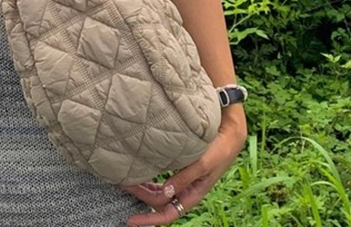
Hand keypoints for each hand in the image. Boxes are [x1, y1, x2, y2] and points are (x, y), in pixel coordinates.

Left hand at [120, 111, 246, 224]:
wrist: (229, 133)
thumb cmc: (219, 150)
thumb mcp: (202, 164)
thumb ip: (184, 178)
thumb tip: (165, 194)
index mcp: (193, 194)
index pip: (168, 214)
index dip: (149, 219)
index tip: (131, 220)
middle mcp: (186, 190)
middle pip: (159, 202)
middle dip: (140, 197)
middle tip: (122, 185)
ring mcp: (183, 179)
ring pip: (159, 191)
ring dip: (143, 188)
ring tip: (126, 180)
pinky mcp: (180, 167)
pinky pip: (161, 178)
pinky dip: (150, 178)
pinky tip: (140, 172)